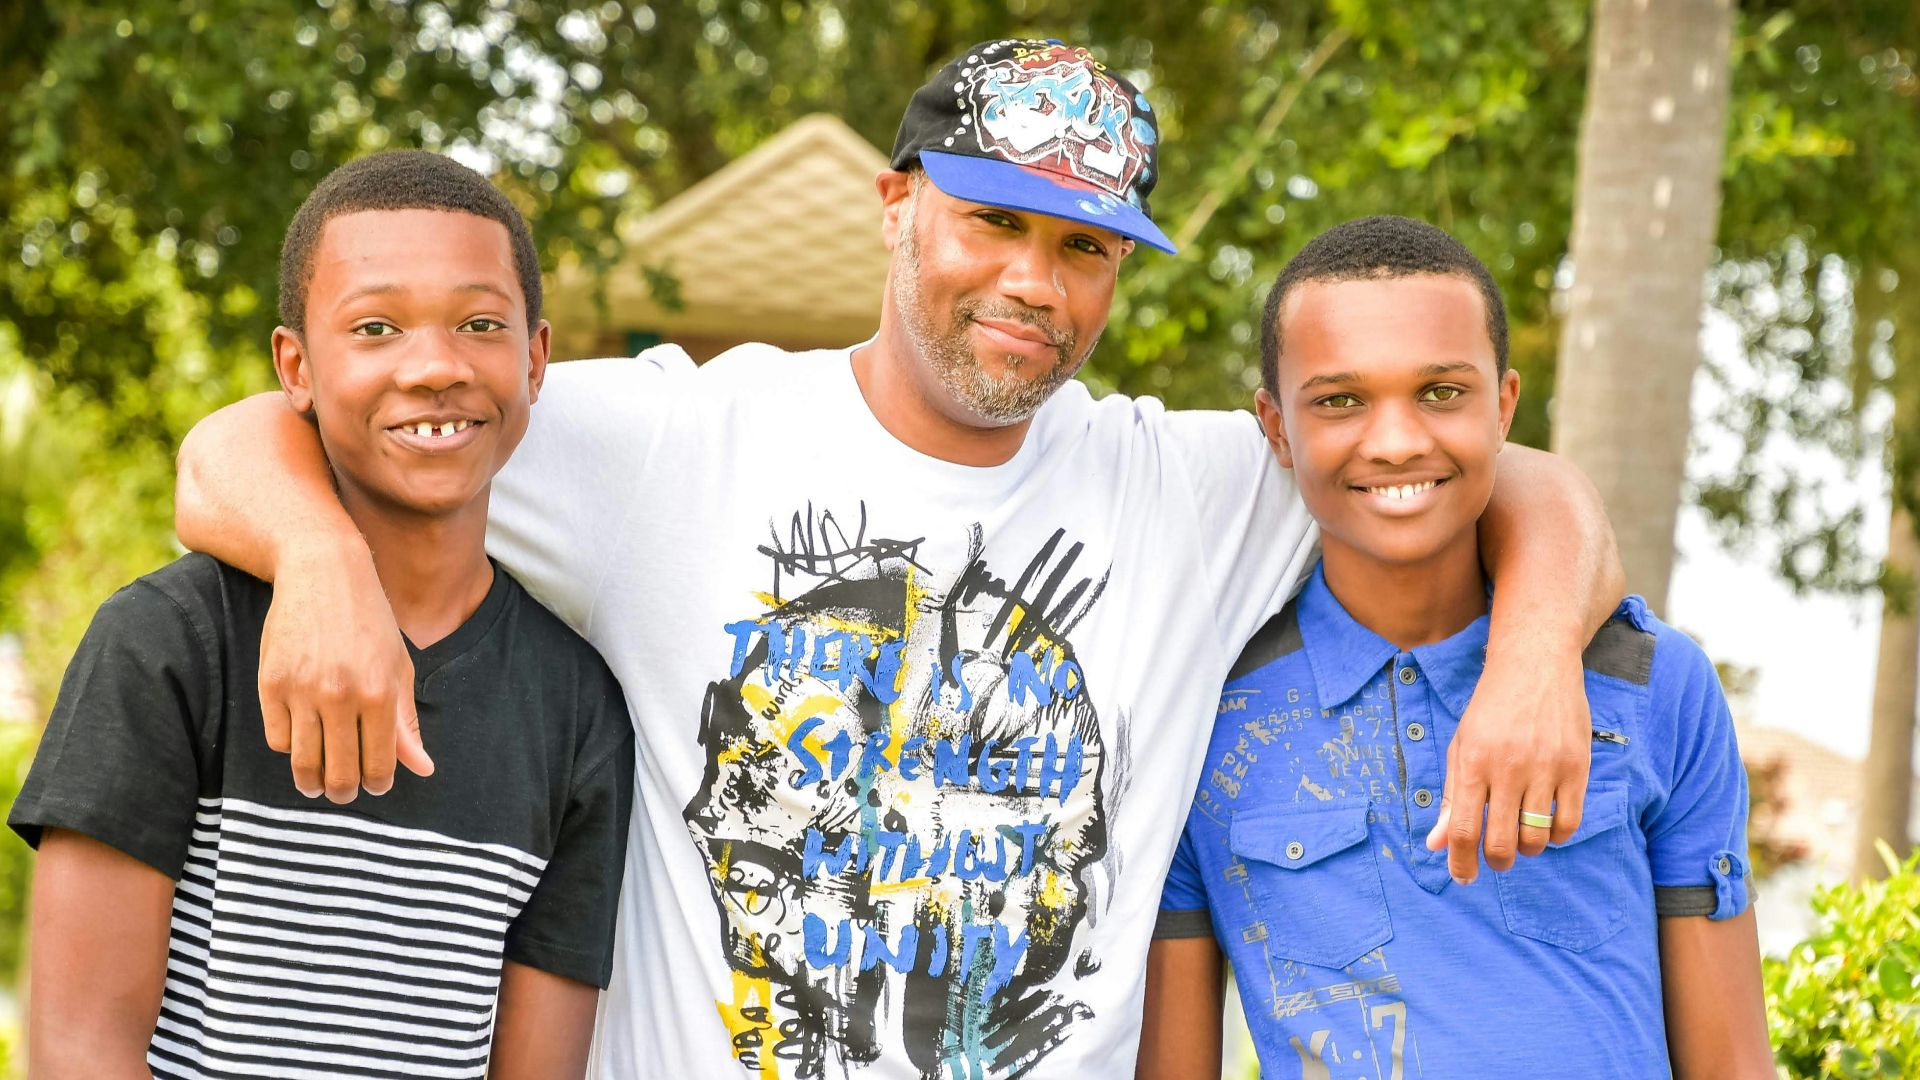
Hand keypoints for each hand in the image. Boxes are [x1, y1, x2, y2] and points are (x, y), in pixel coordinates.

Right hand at [257, 538, 432, 800]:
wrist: (322, 574)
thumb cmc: (369, 622)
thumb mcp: (398, 667)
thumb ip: (406, 723)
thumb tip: (423, 770)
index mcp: (380, 693)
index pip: (379, 765)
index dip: (377, 784)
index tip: (374, 786)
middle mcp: (341, 695)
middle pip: (338, 774)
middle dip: (343, 792)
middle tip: (343, 793)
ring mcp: (302, 690)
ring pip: (303, 763)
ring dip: (311, 782)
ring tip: (317, 784)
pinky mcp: (270, 683)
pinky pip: (277, 739)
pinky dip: (289, 747)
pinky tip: (300, 742)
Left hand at [1425, 649, 1588, 880]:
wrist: (1535, 666)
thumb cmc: (1491, 709)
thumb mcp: (1461, 746)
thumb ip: (1452, 797)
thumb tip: (1437, 845)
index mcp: (1473, 762)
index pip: (1464, 830)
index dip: (1461, 863)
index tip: (1463, 877)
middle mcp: (1509, 767)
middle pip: (1500, 842)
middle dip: (1496, 862)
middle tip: (1496, 860)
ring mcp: (1546, 767)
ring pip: (1536, 839)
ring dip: (1526, 850)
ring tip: (1520, 837)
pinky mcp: (1577, 766)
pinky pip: (1569, 823)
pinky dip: (1556, 836)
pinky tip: (1546, 827)